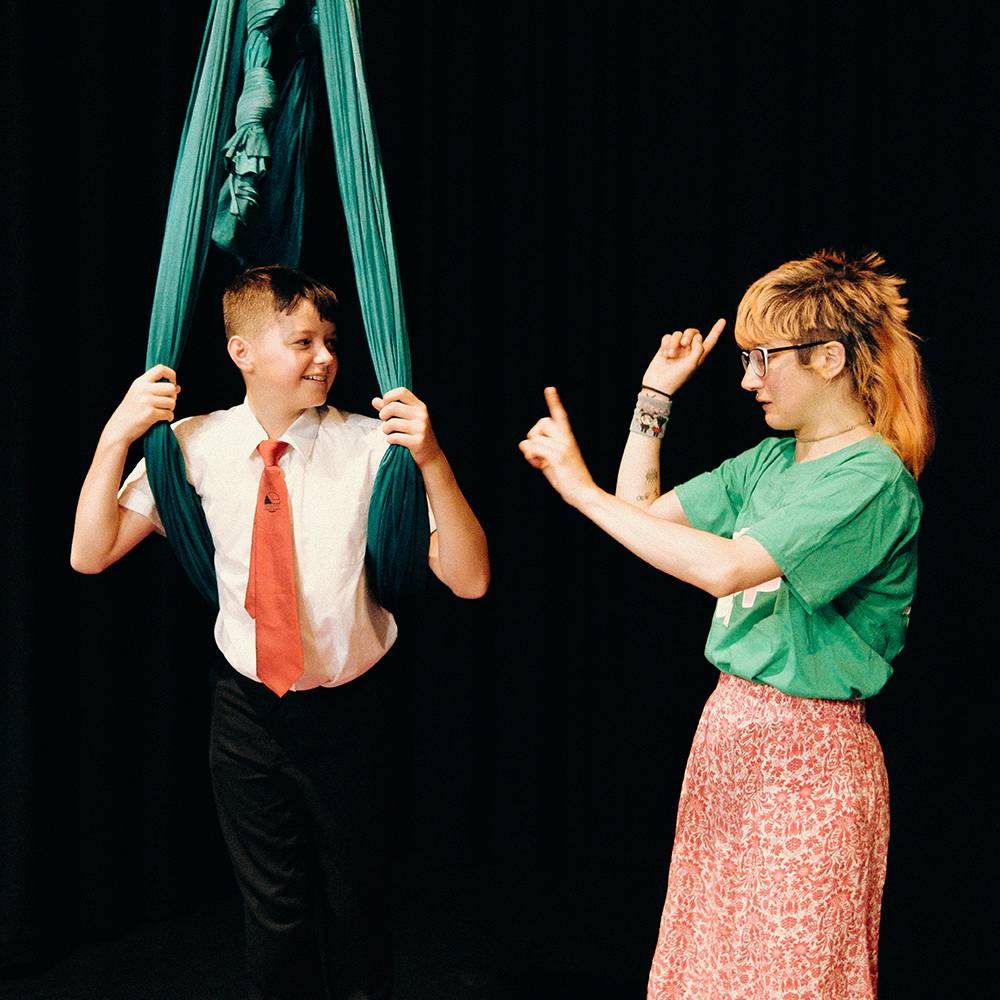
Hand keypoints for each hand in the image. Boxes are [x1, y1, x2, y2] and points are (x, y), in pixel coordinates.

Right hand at [101, 364, 179, 447]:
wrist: (119, 429)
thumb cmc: (131, 412)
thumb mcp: (139, 395)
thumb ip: (157, 389)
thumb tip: (177, 387)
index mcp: (140, 382)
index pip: (161, 368)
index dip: (171, 375)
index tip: (171, 383)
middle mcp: (143, 389)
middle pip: (171, 387)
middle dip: (173, 397)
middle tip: (167, 403)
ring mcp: (146, 401)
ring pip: (172, 402)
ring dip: (171, 408)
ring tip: (163, 411)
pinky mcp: (150, 413)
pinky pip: (169, 414)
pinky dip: (168, 417)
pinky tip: (162, 419)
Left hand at [372, 387, 442, 467]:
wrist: (430, 455)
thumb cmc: (414, 434)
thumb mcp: (405, 419)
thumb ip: (390, 409)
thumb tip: (374, 400)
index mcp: (419, 406)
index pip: (401, 392)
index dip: (388, 397)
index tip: (385, 406)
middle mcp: (422, 415)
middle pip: (393, 407)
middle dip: (383, 415)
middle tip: (384, 421)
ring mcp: (421, 428)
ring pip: (392, 423)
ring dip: (385, 429)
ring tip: (389, 432)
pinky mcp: (418, 441)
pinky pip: (395, 437)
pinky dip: (390, 440)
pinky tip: (393, 441)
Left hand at [519, 387, 596, 507]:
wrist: (584, 494)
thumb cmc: (569, 480)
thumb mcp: (553, 462)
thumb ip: (541, 451)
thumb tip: (524, 445)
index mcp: (568, 439)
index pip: (560, 416)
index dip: (554, 402)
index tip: (549, 389)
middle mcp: (566, 439)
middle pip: (542, 423)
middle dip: (534, 436)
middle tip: (538, 453)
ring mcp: (562, 447)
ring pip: (534, 438)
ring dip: (531, 451)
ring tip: (540, 463)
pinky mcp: (558, 457)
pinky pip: (534, 449)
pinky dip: (531, 458)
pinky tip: (539, 466)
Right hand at [641, 318, 725, 395]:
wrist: (658, 384)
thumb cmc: (676, 378)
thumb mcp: (692, 365)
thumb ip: (698, 349)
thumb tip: (697, 337)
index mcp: (698, 356)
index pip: (710, 341)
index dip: (716, 331)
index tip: (722, 320)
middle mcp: (688, 351)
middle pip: (693, 333)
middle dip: (689, 335)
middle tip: (684, 344)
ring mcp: (677, 349)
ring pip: (679, 333)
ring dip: (675, 341)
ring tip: (671, 354)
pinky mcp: (665, 348)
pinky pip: (667, 337)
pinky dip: (666, 343)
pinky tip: (664, 353)